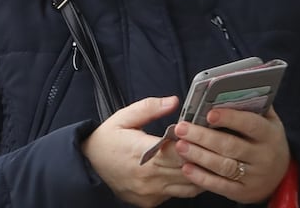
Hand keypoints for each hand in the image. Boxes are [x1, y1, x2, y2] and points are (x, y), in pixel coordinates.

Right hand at [82, 96, 203, 207]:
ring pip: (188, 186)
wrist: (88, 166)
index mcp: (142, 153)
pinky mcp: (151, 202)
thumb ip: (150, 107)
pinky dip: (187, 183)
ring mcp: (151, 192)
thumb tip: (173, 101)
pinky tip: (190, 171)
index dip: (194, 141)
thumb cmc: (107, 140)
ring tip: (206, 158)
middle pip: (188, 169)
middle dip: (202, 157)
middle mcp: (148, 176)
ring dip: (199, 173)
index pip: (179, 150)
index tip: (201, 132)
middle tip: (212, 144)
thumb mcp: (124, 117)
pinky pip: (177, 195)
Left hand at [173, 106, 290, 203]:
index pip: (250, 124)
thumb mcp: (268, 122)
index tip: (208, 113)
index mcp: (269, 134)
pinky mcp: (243, 192)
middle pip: (231, 146)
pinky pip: (220, 186)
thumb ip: (253, 105)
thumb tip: (231, 87)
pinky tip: (186, 168)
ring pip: (223, 166)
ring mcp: (254, 176)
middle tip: (181, 128)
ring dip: (199, 156)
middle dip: (203, 136)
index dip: (230, 118)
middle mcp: (263, 156)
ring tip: (180, 145)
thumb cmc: (266, 140)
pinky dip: (202, 177)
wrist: (279, 176)